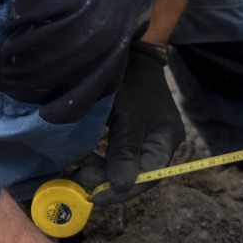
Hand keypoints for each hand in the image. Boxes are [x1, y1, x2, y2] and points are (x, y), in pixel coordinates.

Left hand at [91, 42, 184, 204]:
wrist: (125, 46)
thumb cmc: (128, 75)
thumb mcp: (126, 113)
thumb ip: (124, 150)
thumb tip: (122, 186)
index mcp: (166, 137)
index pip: (149, 175)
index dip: (123, 190)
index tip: (95, 196)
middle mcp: (159, 141)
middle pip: (135, 174)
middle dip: (105, 180)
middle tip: (78, 179)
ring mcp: (144, 136)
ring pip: (122, 166)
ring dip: (99, 171)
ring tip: (76, 167)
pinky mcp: (128, 132)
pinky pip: (114, 155)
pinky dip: (98, 159)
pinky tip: (81, 157)